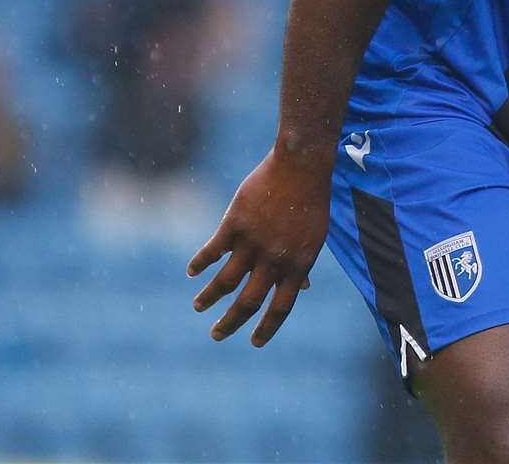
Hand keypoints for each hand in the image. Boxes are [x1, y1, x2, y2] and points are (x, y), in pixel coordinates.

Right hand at [187, 147, 331, 346]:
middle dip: (230, 323)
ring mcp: (253, 243)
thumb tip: (302, 288)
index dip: (267, 328)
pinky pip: (212, 251)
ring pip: (224, 282)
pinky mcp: (234, 225)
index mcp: (298, 265)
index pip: (281, 307)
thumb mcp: (315, 237)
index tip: (254, 342)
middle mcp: (274, 260)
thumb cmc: (311, 202)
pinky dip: (200, 263)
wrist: (301, 167)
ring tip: (199, 306)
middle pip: (248, 302)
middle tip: (217, 335)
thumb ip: (303, 264)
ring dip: (209, 298)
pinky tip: (192, 272)